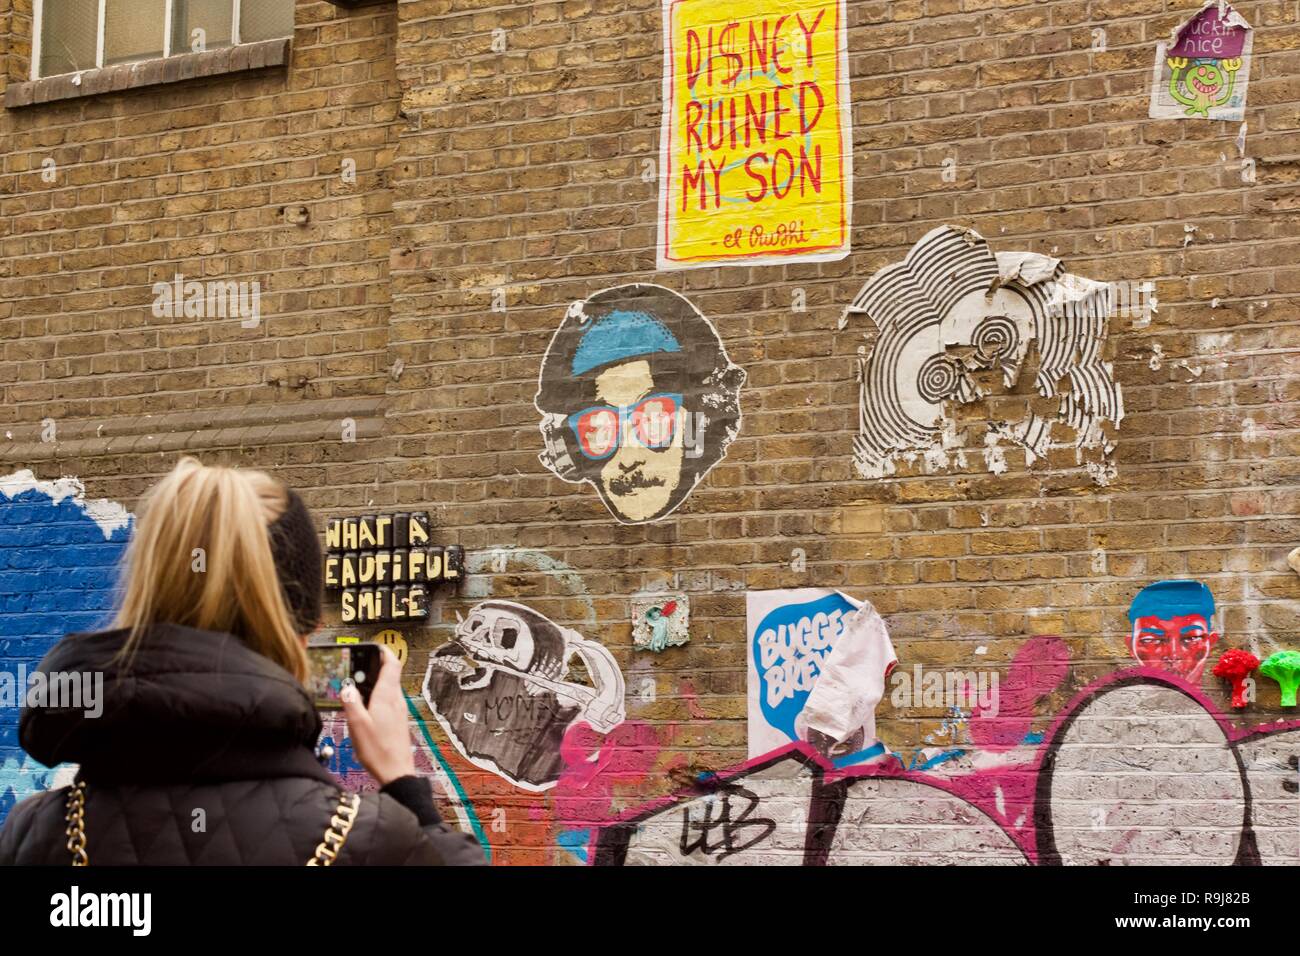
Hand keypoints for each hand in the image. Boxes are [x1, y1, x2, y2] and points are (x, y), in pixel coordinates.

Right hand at [341, 645, 415, 785]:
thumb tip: (347, 686)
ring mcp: (399, 710)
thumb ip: (351, 703)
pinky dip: (378, 695)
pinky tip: (366, 706)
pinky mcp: (398, 720)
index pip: (392, 665)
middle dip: (375, 666)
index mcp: (387, 697)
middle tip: (358, 666)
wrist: (396, 772)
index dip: (385, 652)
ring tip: (358, 686)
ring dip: (376, 682)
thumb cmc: (378, 750)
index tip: (374, 646)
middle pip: (390, 674)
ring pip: (389, 687)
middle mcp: (396, 700)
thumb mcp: (357, 726)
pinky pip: (389, 700)